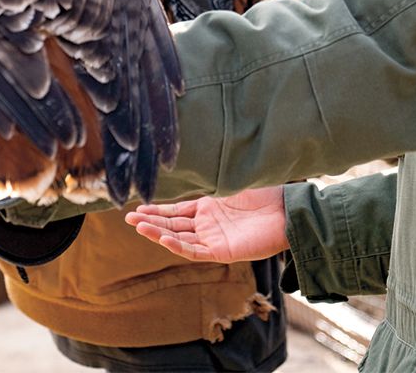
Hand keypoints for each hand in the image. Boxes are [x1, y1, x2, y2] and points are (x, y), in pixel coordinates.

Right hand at [125, 186, 288, 262]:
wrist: (288, 212)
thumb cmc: (267, 195)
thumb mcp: (234, 184)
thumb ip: (213, 182)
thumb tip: (196, 164)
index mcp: (209, 208)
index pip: (177, 211)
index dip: (157, 211)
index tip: (138, 208)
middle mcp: (208, 225)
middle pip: (173, 225)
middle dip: (150, 222)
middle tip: (128, 219)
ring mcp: (214, 239)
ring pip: (179, 238)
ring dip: (158, 233)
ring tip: (138, 227)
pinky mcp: (223, 252)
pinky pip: (195, 251)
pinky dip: (179, 245)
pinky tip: (164, 238)